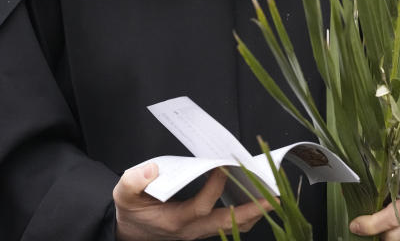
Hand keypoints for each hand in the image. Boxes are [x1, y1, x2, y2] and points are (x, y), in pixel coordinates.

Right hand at [114, 163, 272, 240]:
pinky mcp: (203, 230)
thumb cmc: (131, 211)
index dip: (215, 187)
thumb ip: (133, 181)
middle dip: (254, 209)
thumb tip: (152, 170)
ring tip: (273, 196)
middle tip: (275, 196)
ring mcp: (199, 232)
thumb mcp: (124, 195)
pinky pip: (230, 224)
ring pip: (233, 226)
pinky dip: (245, 213)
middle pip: (228, 222)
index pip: (201, 206)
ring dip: (254, 212)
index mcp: (174, 221)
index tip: (224, 166)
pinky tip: (255, 199)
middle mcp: (191, 230)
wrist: (129, 233)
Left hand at [348, 184, 399, 239]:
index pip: (396, 211)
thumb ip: (370, 194)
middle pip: (396, 234)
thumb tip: (344, 195)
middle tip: (365, 229)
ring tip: (379, 231)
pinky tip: (388, 234)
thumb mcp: (386, 189)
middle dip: (378, 234)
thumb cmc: (398, 193)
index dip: (374, 223)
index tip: (356, 225)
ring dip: (385, 239)